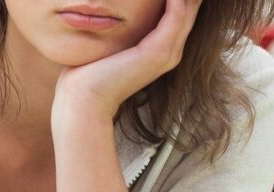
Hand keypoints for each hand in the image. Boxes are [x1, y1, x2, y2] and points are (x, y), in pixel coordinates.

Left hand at [54, 0, 202, 124]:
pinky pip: (176, 13)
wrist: (83, 99)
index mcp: (161, 49)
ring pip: (187, 7)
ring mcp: (168, 52)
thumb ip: (121, 25)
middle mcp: (171, 51)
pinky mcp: (159, 52)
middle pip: (190, 7)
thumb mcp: (110, 42)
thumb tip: (107, 9)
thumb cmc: (88, 73)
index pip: (180, 12)